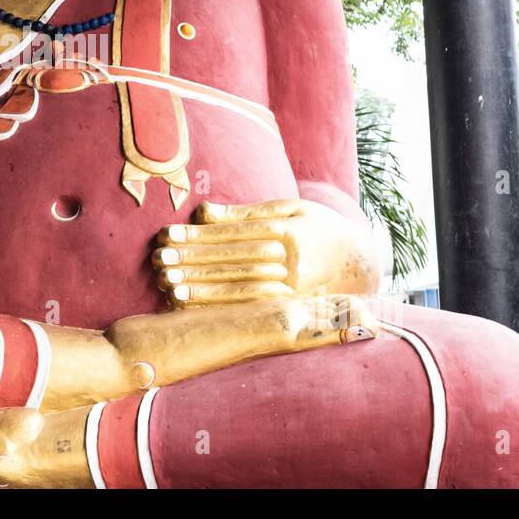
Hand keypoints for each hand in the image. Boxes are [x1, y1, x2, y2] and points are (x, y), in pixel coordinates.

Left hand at [152, 198, 373, 307]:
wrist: (359, 261)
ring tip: (168, 284)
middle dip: (193, 261)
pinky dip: (221, 308)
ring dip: (202, 287)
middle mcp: (292, 262)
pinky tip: (195, 306)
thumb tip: (203, 211)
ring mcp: (293, 289)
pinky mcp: (291, 308)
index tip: (167, 234)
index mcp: (290, 231)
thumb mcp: (290, 208)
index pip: (235, 235)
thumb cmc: (319, 226)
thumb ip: (246, 212)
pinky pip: (251, 310)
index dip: (199, 235)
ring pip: (240, 288)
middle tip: (159, 260)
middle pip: (234, 261)